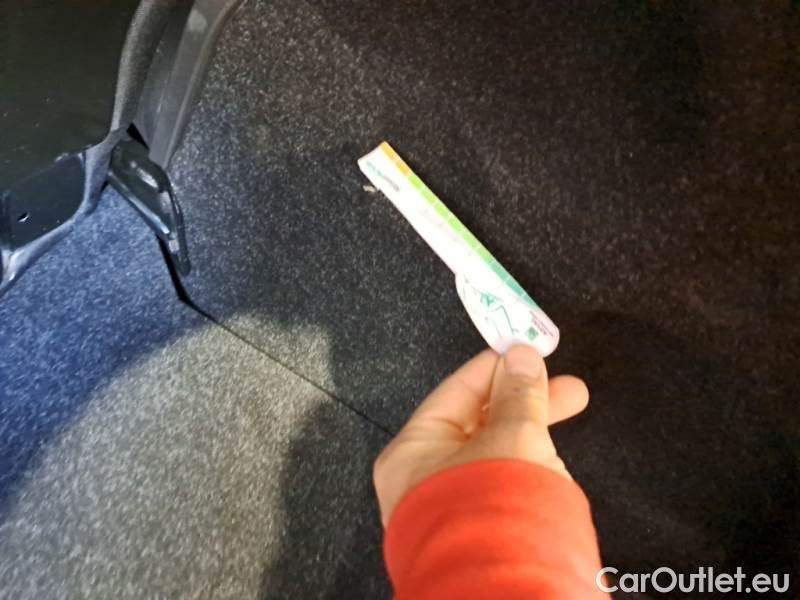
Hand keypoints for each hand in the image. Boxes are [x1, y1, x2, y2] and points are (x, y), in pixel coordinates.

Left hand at [373, 345, 589, 525]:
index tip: (527, 350)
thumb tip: (521, 355)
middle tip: (568, 388)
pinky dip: (531, 471)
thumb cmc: (494, 508)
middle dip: (526, 403)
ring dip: (533, 436)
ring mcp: (453, 509)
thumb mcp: (510, 436)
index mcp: (414, 451)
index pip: (455, 393)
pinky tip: (555, 468)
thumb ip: (518, 394)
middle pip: (479, 425)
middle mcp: (425, 481)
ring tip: (568, 432)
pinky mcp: (482, 533)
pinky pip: (506, 488)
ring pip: (497, 456)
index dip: (494, 368)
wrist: (508, 592)